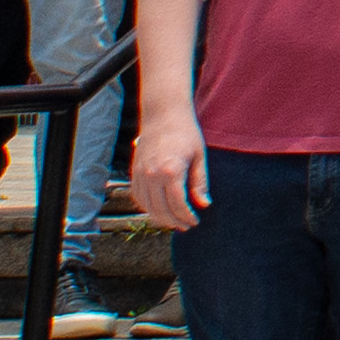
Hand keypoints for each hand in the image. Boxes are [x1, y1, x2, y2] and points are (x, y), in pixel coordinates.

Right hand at [132, 114, 208, 231]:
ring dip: (160, 218)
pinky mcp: (135, 172)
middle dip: (174, 221)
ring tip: (174, 221)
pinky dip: (148, 207)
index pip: (178, 204)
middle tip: (186, 225)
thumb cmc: (186, 133)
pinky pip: (138, 197)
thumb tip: (204, 205)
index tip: (195, 221)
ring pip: (147, 207)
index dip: (186, 216)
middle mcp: (152, 175)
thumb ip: (200, 183)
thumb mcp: (199, 157)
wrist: (163, 114)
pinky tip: (159, 209)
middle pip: (161, 210)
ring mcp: (141, 174)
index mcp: (171, 171)